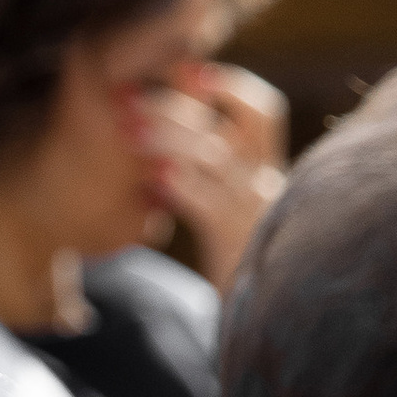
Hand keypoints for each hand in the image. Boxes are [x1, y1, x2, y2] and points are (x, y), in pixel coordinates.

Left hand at [138, 64, 286, 294]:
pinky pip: (207, 203)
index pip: (263, 111)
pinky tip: (149, 178)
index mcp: (268, 173)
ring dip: (167, 138)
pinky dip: (177, 184)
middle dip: (180, 106)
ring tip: (128, 131)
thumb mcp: (230, 213)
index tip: (190, 73)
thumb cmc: (236, 266)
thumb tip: (173, 139)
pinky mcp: (238, 243)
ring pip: (215, 157)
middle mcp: (269, 185)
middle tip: (133, 100)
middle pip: (233, 125)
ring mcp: (257, 212)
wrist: (261, 323)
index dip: (230, 85)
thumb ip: (215, 177)